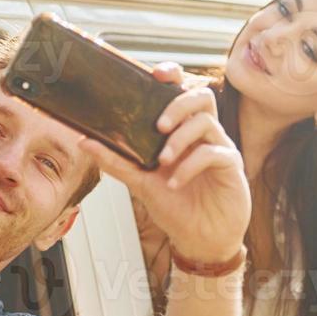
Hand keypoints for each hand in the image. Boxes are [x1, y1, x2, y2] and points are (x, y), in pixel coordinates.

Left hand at [78, 63, 249, 265]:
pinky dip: (189, 166)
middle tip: (159, 125)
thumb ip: (115, 161)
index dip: (173, 75)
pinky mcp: (231, 166)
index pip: (182, 91)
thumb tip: (85, 141)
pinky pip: (214, 153)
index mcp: (183, 131)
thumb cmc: (176, 207)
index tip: (156, 74)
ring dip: (180, 139)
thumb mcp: (140, 183)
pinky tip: (174, 183)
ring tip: (162, 161)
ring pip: (207, 122)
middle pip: (201, 97)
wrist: (200, 240)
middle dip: (178, 104)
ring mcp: (219, 148)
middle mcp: (203, 134)